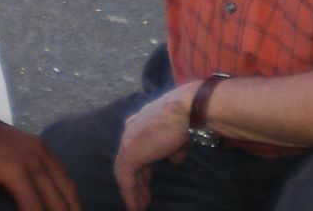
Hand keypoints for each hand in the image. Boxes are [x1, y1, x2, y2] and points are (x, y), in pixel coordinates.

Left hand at [0, 112, 79, 210]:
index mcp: (15, 172)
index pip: (35, 209)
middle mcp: (34, 161)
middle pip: (57, 201)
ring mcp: (41, 151)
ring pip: (67, 187)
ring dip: (71, 208)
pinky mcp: (42, 146)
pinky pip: (62, 172)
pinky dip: (69, 192)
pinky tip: (68, 204)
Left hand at [112, 88, 191, 210]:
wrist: (186, 111)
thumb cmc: (187, 119)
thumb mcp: (179, 137)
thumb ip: (173, 151)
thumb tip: (173, 162)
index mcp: (141, 123)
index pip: (140, 149)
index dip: (143, 168)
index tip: (147, 183)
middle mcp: (131, 130)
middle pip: (132, 162)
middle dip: (138, 182)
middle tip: (143, 200)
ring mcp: (128, 141)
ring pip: (126, 172)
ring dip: (133, 192)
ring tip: (138, 208)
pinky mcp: (129, 153)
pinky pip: (126, 180)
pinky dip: (130, 195)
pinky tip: (136, 207)